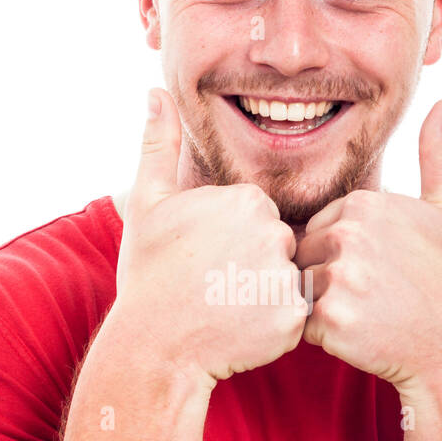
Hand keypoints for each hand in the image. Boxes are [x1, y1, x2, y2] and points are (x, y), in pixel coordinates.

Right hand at [115, 90, 307, 386]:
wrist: (152, 347)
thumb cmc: (149, 275)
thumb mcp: (147, 204)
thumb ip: (158, 145)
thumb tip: (156, 93)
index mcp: (246, 200)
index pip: (259, 216)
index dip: (232, 241)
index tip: (204, 259)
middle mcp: (273, 232)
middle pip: (278, 247)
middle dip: (251, 268)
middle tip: (214, 287)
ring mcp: (285, 276)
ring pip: (288, 281)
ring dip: (263, 297)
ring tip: (226, 309)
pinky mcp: (293, 318)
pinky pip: (294, 317)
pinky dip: (272, 327)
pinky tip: (240, 329)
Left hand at [294, 99, 441, 399]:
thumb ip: (437, 155)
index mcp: (364, 202)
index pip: (320, 227)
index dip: (344, 253)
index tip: (380, 269)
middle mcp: (348, 233)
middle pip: (305, 255)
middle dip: (329, 278)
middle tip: (374, 296)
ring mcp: (338, 275)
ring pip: (300, 288)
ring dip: (324, 306)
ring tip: (368, 314)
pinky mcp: (329, 317)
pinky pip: (301, 322)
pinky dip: (324, 334)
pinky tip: (362, 334)